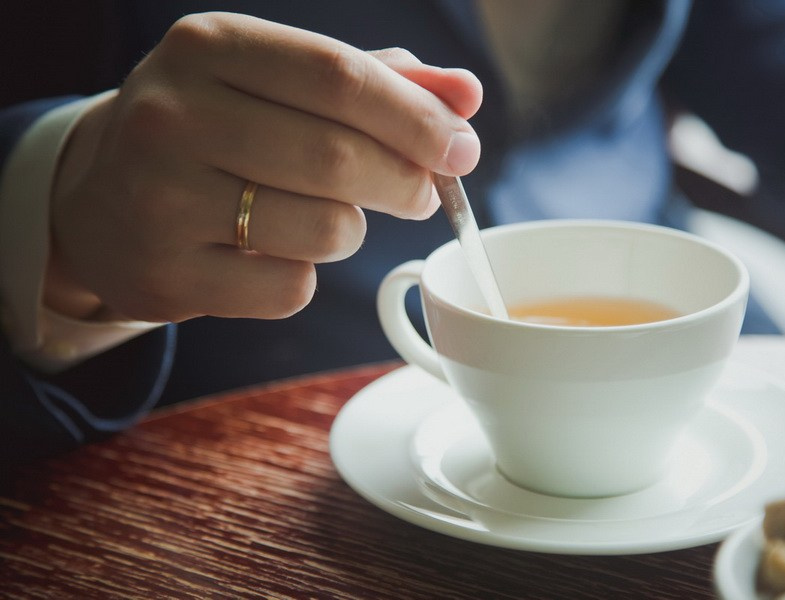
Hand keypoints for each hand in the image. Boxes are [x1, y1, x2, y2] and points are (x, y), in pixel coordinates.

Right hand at [46, 12, 481, 322]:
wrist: (101, 199)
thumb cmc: (213, 131)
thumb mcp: (277, 83)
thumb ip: (376, 83)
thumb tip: (465, 94)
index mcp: (209, 48)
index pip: (341, 77)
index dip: (418, 118)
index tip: (462, 147)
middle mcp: (172, 117)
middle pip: (339, 158)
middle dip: (406, 182)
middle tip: (422, 193)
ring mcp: (161, 200)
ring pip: (324, 230)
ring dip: (350, 231)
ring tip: (324, 217)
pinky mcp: (167, 275)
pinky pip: (291, 288)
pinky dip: (305, 276)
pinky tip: (272, 254)